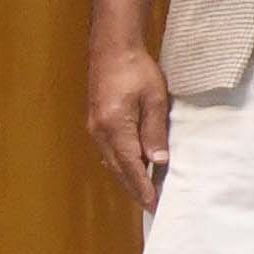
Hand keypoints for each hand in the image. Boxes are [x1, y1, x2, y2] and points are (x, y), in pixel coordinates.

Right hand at [82, 8, 179, 201]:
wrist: (112, 47)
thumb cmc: (136, 69)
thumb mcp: (154, 99)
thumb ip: (155, 131)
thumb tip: (159, 160)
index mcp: (115, 127)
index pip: (131, 167)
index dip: (143, 188)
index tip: (155, 205)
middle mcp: (100, 133)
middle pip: (118, 169)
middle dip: (136, 189)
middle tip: (153, 206)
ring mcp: (95, 129)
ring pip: (112, 162)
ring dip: (128, 179)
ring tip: (146, 193)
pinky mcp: (96, 123)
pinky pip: (109, 152)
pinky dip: (121, 165)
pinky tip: (133, 169)